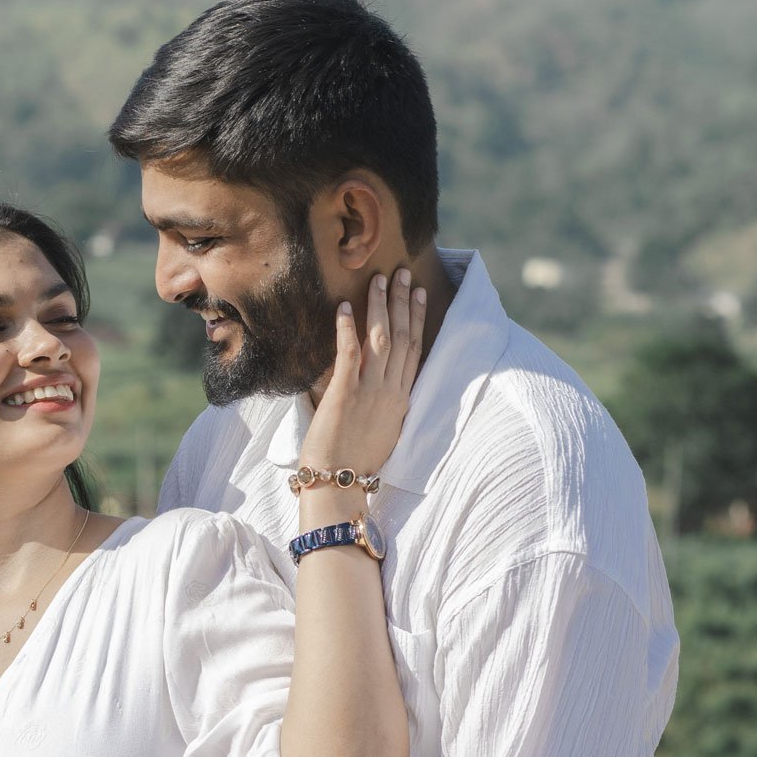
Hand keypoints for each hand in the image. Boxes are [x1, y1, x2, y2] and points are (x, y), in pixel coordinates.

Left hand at [300, 266, 424, 480]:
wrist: (338, 484)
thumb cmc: (354, 462)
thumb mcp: (380, 430)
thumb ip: (382, 403)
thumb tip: (376, 383)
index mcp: (401, 400)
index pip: (415, 351)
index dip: (417, 319)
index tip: (419, 294)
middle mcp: (391, 392)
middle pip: (403, 337)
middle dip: (403, 302)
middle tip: (402, 273)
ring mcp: (370, 392)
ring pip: (381, 339)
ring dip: (380, 307)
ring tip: (379, 280)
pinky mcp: (344, 395)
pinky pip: (350, 355)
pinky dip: (349, 329)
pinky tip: (346, 307)